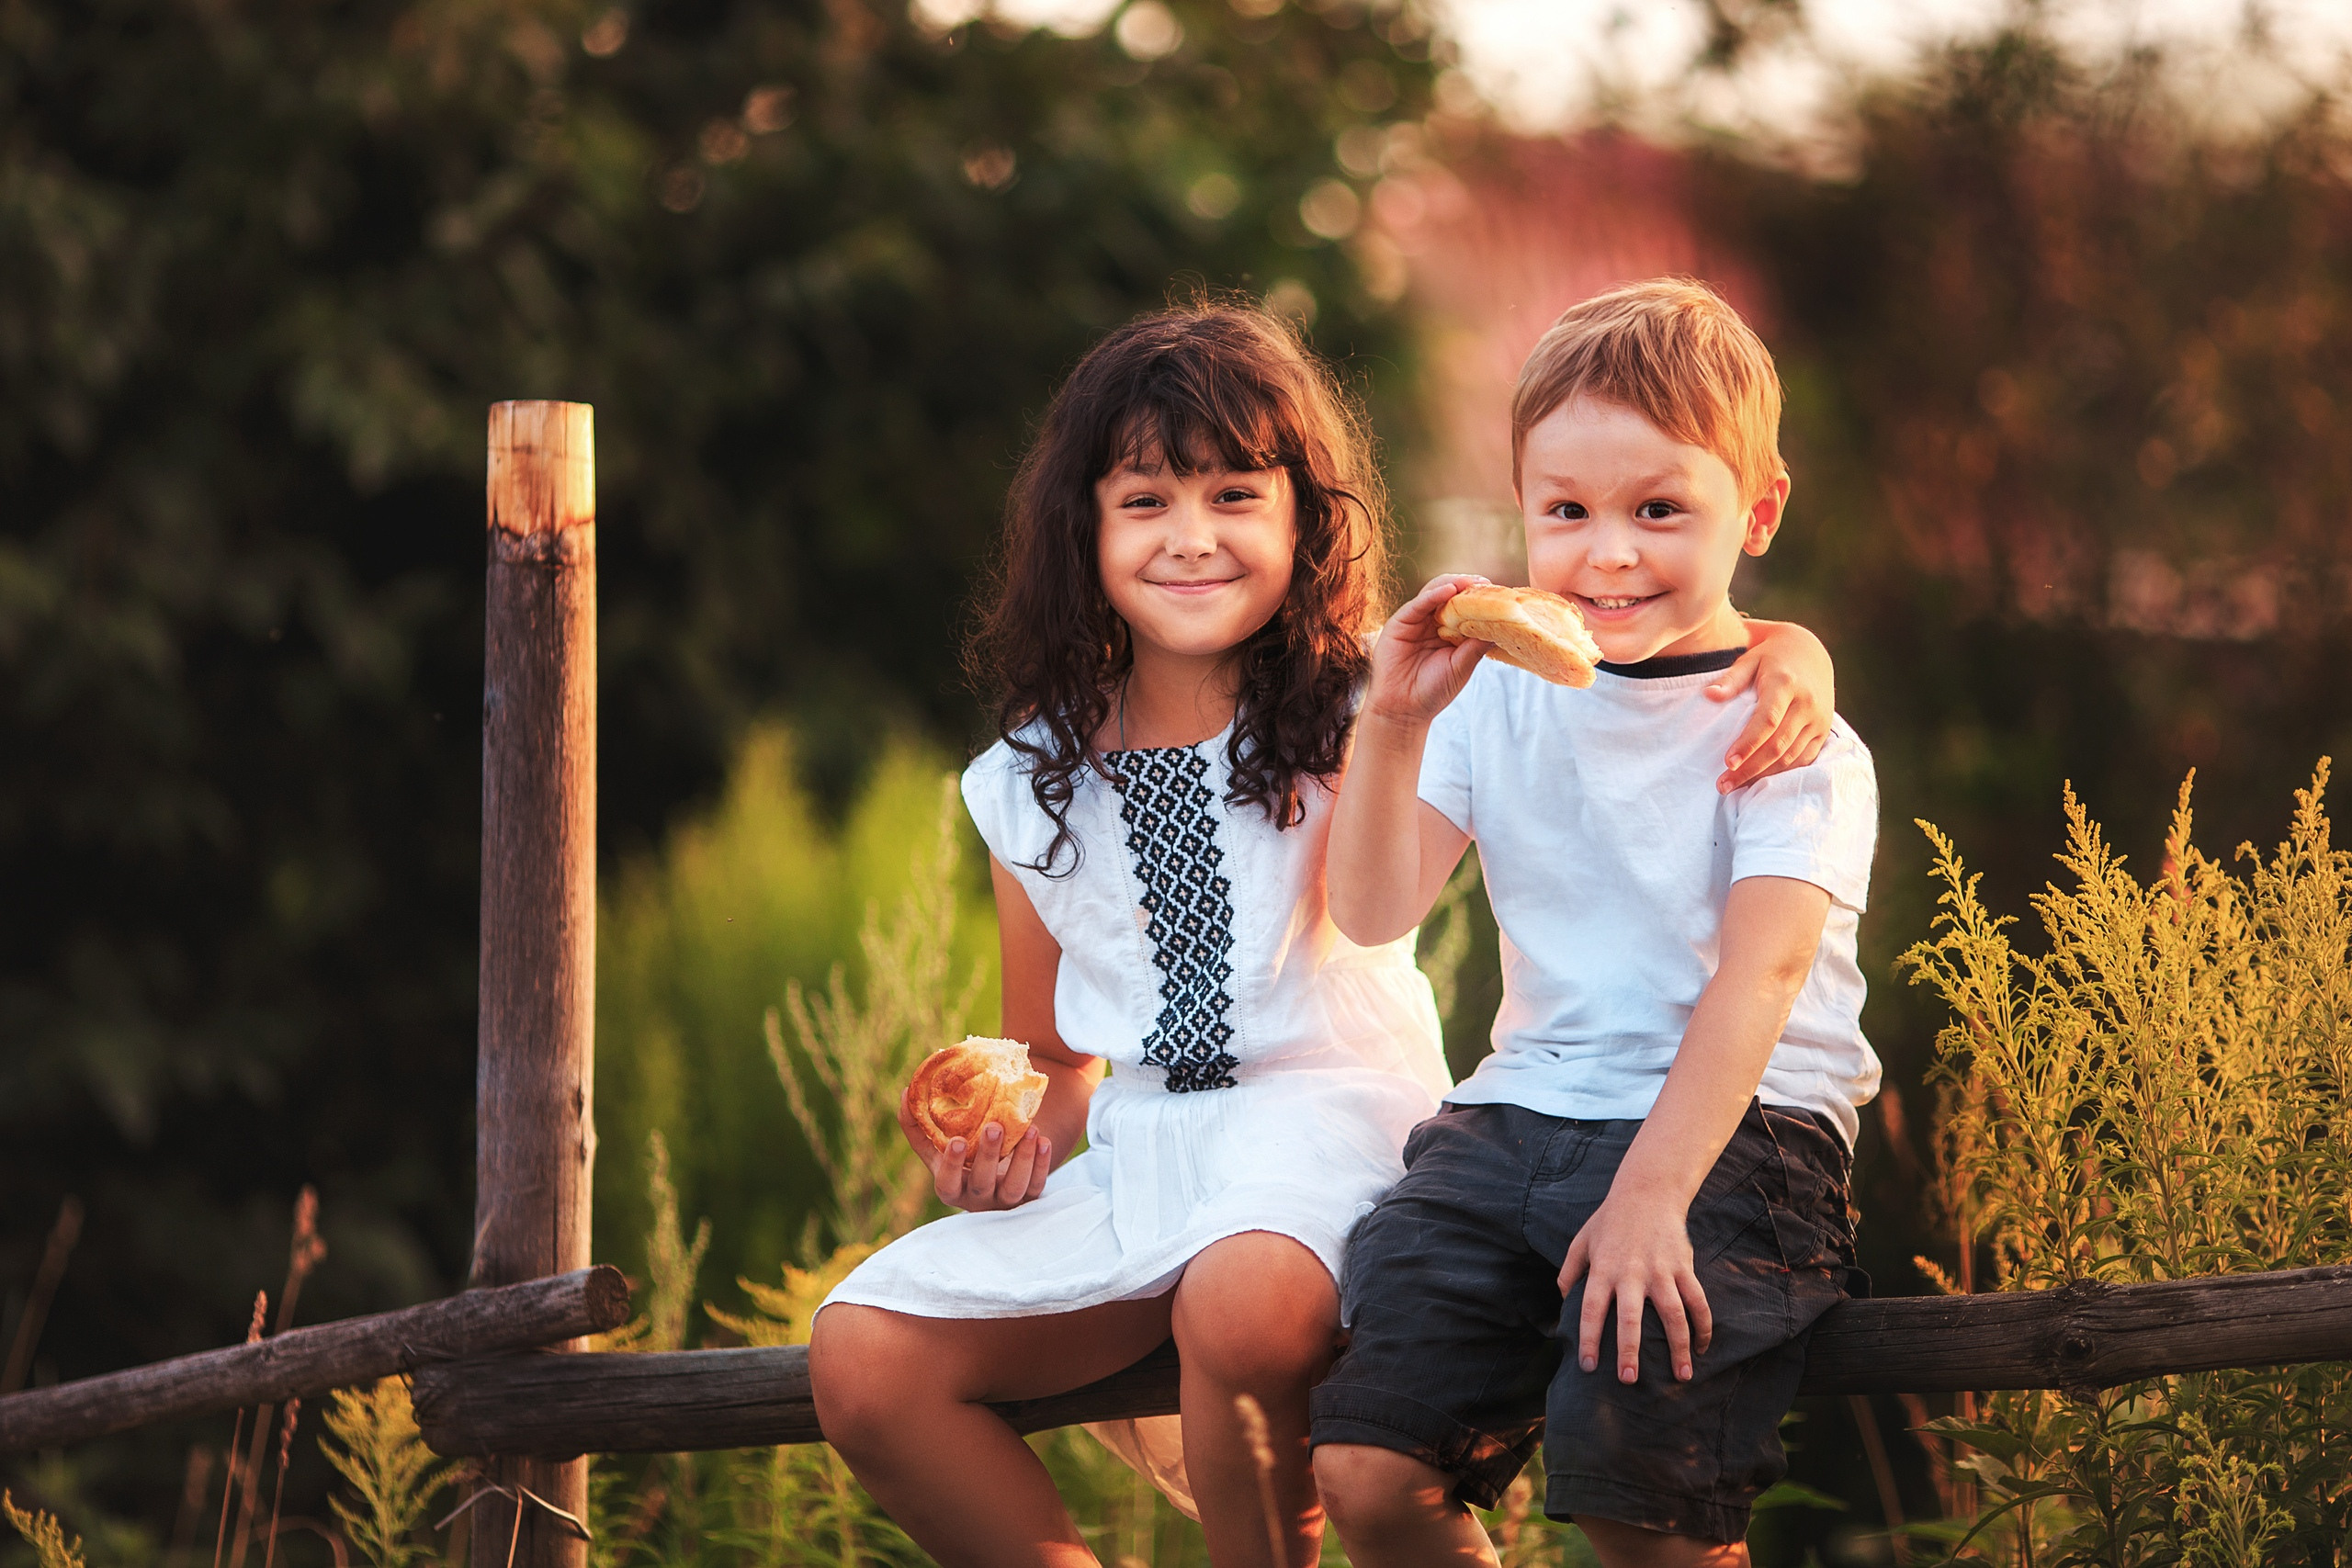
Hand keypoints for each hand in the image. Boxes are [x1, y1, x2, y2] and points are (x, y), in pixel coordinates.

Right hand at [897, 1087, 1051, 1211]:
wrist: (999, 1169)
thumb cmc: (963, 1155)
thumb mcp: (940, 1145)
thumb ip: (920, 1125)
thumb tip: (904, 1093)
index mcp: (953, 1188)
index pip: (948, 1185)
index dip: (952, 1166)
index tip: (956, 1141)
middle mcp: (978, 1200)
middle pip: (983, 1185)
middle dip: (988, 1156)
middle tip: (993, 1126)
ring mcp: (1005, 1201)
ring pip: (1016, 1188)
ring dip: (1023, 1159)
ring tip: (1030, 1130)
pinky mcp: (1030, 1197)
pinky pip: (1037, 1185)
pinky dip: (1042, 1163)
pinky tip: (1042, 1140)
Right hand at [1363, 574, 1492, 728]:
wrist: (1405, 710)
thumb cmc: (1433, 691)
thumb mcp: (1462, 666)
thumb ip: (1477, 645)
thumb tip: (1504, 625)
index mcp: (1449, 632)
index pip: (1465, 607)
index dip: (1479, 598)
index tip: (1499, 592)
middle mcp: (1432, 623)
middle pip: (1450, 595)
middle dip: (1468, 586)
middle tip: (1485, 584)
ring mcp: (1416, 621)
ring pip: (1434, 593)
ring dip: (1452, 584)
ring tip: (1470, 582)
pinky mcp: (1399, 623)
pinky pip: (1418, 604)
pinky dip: (1434, 594)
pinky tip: (1449, 590)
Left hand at [1556, 1188, 1712, 1383]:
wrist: (1648, 1193)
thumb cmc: (1610, 1221)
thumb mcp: (1582, 1241)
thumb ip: (1569, 1271)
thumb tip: (1562, 1300)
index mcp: (1603, 1269)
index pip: (1591, 1309)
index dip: (1589, 1339)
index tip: (1588, 1366)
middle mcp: (1632, 1273)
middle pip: (1630, 1318)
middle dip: (1629, 1350)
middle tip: (1629, 1380)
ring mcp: (1661, 1271)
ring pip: (1673, 1314)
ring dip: (1678, 1347)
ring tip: (1681, 1376)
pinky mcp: (1683, 1268)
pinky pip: (1697, 1301)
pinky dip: (1703, 1326)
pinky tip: (1702, 1348)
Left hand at [1706, 620, 1833, 791]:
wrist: (1809, 652)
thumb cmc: (1770, 658)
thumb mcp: (1749, 660)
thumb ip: (1730, 679)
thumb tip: (1708, 695)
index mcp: (1786, 684)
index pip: (1767, 720)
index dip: (1748, 744)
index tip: (1727, 762)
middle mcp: (1807, 703)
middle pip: (1778, 745)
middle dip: (1750, 769)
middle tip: (1723, 785)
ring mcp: (1818, 719)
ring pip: (1791, 756)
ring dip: (1764, 776)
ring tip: (1735, 787)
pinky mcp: (1823, 730)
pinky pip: (1804, 758)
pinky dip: (1782, 773)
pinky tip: (1760, 782)